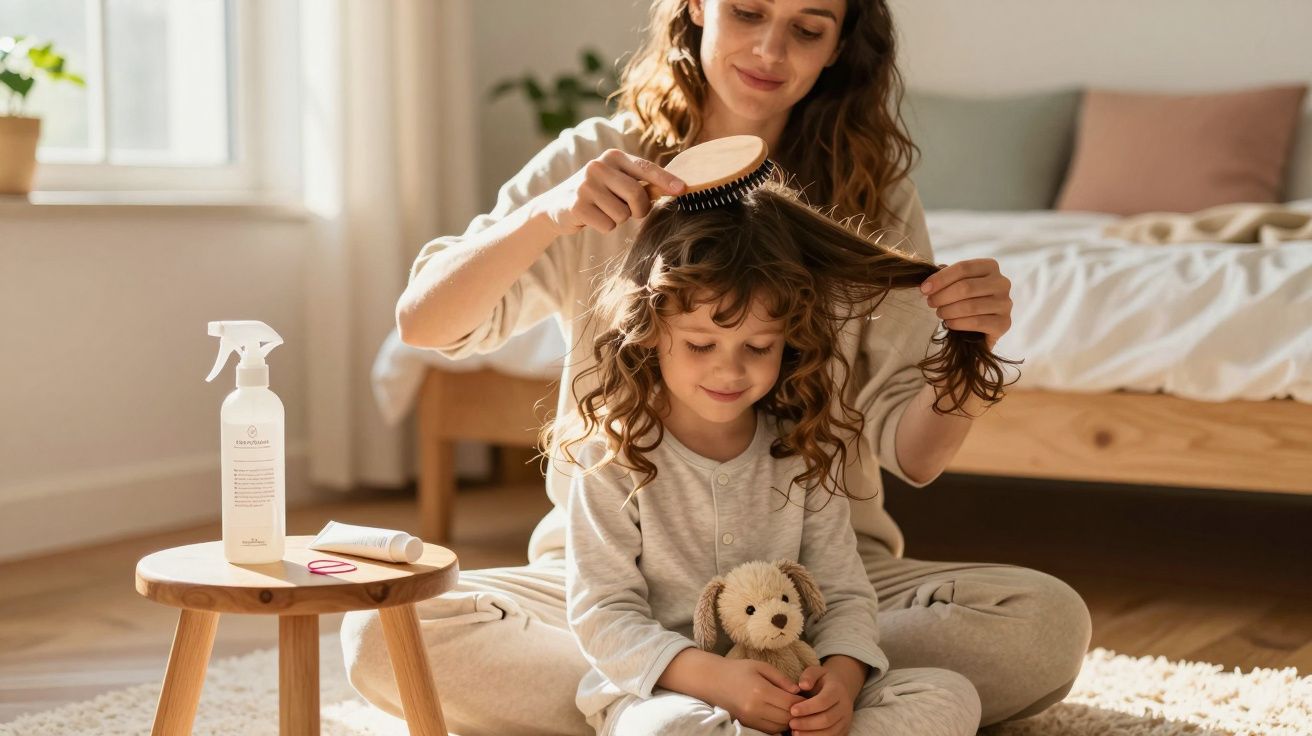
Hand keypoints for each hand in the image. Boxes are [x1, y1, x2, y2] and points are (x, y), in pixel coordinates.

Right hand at [531, 148, 684, 236]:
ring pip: (622, 214)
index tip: (683, 190)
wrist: (556, 205)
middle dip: (639, 210)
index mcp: (613, 156)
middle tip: (631, 212)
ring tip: (603, 210)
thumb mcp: (616, 181)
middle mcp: (598, 166)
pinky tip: (591, 217)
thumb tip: (675, 188)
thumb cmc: (597, 194)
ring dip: (618, 219)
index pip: (645, 167)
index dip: (665, 180)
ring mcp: (586, 185)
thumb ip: (640, 182)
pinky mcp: (577, 205)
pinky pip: (608, 225)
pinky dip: (604, 227)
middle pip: (637, 195)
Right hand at [706, 657, 804, 733]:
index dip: (802, 701)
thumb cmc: (738, 670)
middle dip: (798, 712)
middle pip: (787, 717)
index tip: (808, 696)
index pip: (790, 702)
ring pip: (779, 727)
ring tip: (792, 710)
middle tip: (804, 705)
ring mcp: (750, 719)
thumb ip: (781, 678)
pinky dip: (778, 725)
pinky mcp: (746, 725)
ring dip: (789, 720)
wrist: (712, 680)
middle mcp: (755, 708)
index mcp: (760, 691)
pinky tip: (780, 715)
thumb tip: (798, 690)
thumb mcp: (760, 666)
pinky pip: (769, 730)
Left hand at [788, 664, 856, 735]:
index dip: (808, 707)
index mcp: (837, 690)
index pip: (824, 701)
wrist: (840, 689)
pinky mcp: (844, 730)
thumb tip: (802, 685)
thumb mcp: (816, 671)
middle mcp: (844, 706)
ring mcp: (845, 720)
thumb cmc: (823, 680)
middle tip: (791, 723)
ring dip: (811, 734)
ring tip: (794, 733)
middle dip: (807, 723)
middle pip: (827, 719)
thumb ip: (809, 675)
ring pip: (830, 732)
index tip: (792, 710)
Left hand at [920, 258, 1012, 350]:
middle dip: (942, 296)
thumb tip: (927, 284)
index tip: (924, 289)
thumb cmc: (965, 299)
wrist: (980, 328)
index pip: (963, 268)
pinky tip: (949, 323)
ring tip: (940, 313)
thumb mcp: (956, 283)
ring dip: (948, 311)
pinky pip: (976, 322)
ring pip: (970, 306)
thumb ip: (944, 278)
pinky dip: (958, 323)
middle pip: (966, 287)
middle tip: (930, 303)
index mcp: (990, 266)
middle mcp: (1002, 283)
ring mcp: (1005, 303)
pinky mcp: (1004, 323)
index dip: (940, 278)